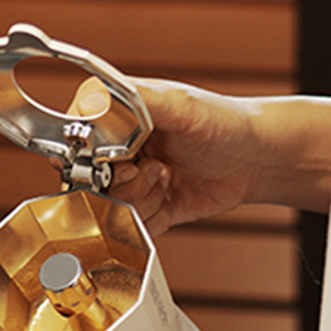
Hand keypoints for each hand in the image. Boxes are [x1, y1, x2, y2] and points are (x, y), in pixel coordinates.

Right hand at [69, 78, 330, 233]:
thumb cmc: (226, 123)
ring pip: (107, 208)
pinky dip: (149, 220)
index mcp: (113, 116)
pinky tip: (171, 199)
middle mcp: (114, 148)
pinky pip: (127, 228)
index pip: (72, 140)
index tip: (118, 160)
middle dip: (123, 183)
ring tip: (168, 180)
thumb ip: (135, 102)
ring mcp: (128, 180)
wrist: (258, 159)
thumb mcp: (180, 105)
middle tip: (155, 170)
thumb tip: (91, 102)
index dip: (87, 158)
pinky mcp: (143, 208)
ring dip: (141, 200)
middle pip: (87, 181)